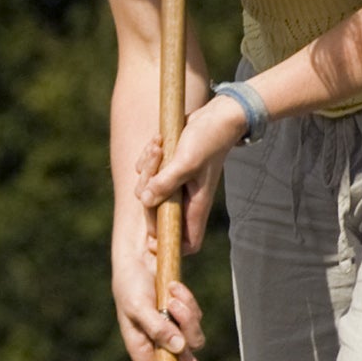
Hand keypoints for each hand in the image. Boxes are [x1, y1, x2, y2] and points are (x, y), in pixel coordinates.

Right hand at [112, 228, 203, 360]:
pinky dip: (188, 303)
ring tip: (171, 296)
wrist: (139, 258)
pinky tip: (174, 288)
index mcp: (142, 350)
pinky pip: (197, 318)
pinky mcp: (184, 316)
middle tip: (177, 320)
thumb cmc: (130, 285)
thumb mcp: (137, 306)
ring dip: (187, 317)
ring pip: (195, 341)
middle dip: (187, 349)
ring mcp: (174, 331)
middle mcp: (159, 346)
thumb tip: (179, 351)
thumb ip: (156, 328)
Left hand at [136, 100, 245, 256]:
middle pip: (156, 214)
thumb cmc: (208, 138)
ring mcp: (176, 184)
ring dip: (147, 168)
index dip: (170, 246)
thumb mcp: (187, 161)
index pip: (188, 242)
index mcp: (196, 204)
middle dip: (147, 192)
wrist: (216, 114)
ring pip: (147, 190)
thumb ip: (167, 182)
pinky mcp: (167, 169)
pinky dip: (147, 158)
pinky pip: (146, 172)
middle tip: (153, 169)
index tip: (151, 240)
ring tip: (159, 146)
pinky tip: (158, 141)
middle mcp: (186, 198)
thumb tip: (145, 201)